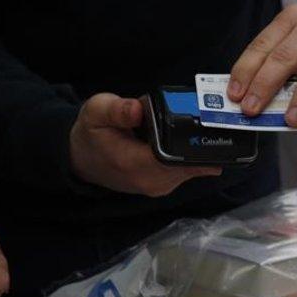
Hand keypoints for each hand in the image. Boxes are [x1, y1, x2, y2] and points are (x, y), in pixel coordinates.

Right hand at [69, 93, 221, 194]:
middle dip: (201, 143)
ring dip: (198, 150)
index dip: (195, 144)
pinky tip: (190, 140)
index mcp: (133, 163)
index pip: (175, 159)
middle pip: (190, 165)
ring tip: (202, 127)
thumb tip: (137, 109)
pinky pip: (187, 172)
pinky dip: (191, 157)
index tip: (209, 126)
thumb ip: (116, 110)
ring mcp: (159, 187)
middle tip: (212, 120)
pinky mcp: (164, 186)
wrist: (83, 159)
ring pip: (192, 169)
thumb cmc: (92, 133)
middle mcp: (150, 181)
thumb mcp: (96, 112)